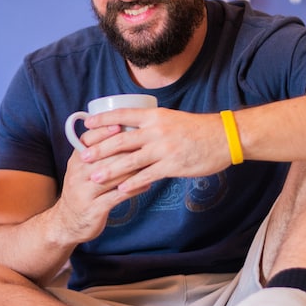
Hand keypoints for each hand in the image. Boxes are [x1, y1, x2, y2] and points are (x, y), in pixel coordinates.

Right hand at [47, 133, 138, 243]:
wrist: (67, 222)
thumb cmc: (82, 190)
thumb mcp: (81, 169)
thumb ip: (95, 152)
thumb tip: (117, 128)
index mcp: (76, 161)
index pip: (88, 140)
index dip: (103, 131)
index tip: (121, 124)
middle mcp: (78, 174)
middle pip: (104, 156)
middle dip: (126, 148)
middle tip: (146, 141)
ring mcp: (85, 192)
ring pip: (112, 175)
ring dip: (134, 168)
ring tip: (151, 162)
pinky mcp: (94, 209)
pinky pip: (117, 196)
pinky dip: (133, 189)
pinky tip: (147, 184)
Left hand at [76, 108, 233, 194]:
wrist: (224, 137)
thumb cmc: (197, 129)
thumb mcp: (171, 119)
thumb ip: (151, 124)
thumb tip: (130, 128)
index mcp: (153, 116)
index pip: (121, 115)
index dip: (102, 120)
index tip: (86, 124)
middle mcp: (155, 131)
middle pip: (120, 140)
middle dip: (98, 149)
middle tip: (82, 156)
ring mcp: (163, 149)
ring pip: (129, 160)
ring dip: (109, 170)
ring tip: (94, 177)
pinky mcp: (172, 165)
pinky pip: (147, 175)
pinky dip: (131, 183)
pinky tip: (120, 189)